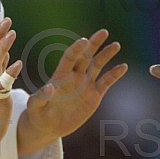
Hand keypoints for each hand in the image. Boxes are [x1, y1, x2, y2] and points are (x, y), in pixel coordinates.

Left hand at [18, 29, 127, 154]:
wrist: (49, 127)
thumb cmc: (38, 115)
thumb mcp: (35, 108)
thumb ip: (40, 98)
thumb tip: (49, 87)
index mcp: (60, 77)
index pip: (69, 58)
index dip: (76, 50)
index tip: (83, 41)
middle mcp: (74, 77)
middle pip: (86, 56)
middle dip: (94, 44)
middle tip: (103, 32)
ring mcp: (85, 85)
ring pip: (98, 65)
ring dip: (106, 55)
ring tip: (116, 44)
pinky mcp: (94, 96)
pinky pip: (106, 82)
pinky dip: (115, 74)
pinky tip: (124, 66)